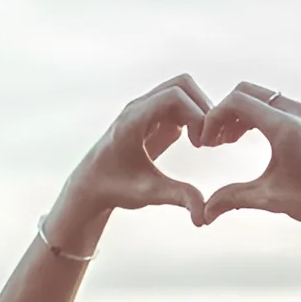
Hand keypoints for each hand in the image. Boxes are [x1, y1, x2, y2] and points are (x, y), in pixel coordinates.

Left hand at [58, 74, 214, 222]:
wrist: (93, 185)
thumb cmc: (115, 188)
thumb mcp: (148, 194)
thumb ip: (177, 198)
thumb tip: (203, 217)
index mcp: (134, 119)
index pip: (175, 96)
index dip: (197, 115)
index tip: (201, 145)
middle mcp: (139, 107)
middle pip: (182, 84)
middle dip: (203, 109)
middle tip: (207, 142)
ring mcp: (146, 108)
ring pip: (183, 90)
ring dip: (200, 111)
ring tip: (203, 142)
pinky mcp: (153, 116)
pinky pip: (180, 103)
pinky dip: (195, 116)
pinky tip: (196, 143)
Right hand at [198, 82, 300, 257]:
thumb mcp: (273, 199)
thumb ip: (234, 199)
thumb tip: (205, 212)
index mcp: (284, 126)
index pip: (236, 102)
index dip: (213, 118)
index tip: (207, 142)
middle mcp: (297, 112)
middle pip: (247, 93)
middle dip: (225, 112)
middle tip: (215, 141)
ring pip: (264, 98)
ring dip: (243, 114)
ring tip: (230, 142)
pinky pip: (279, 106)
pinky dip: (261, 116)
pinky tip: (255, 141)